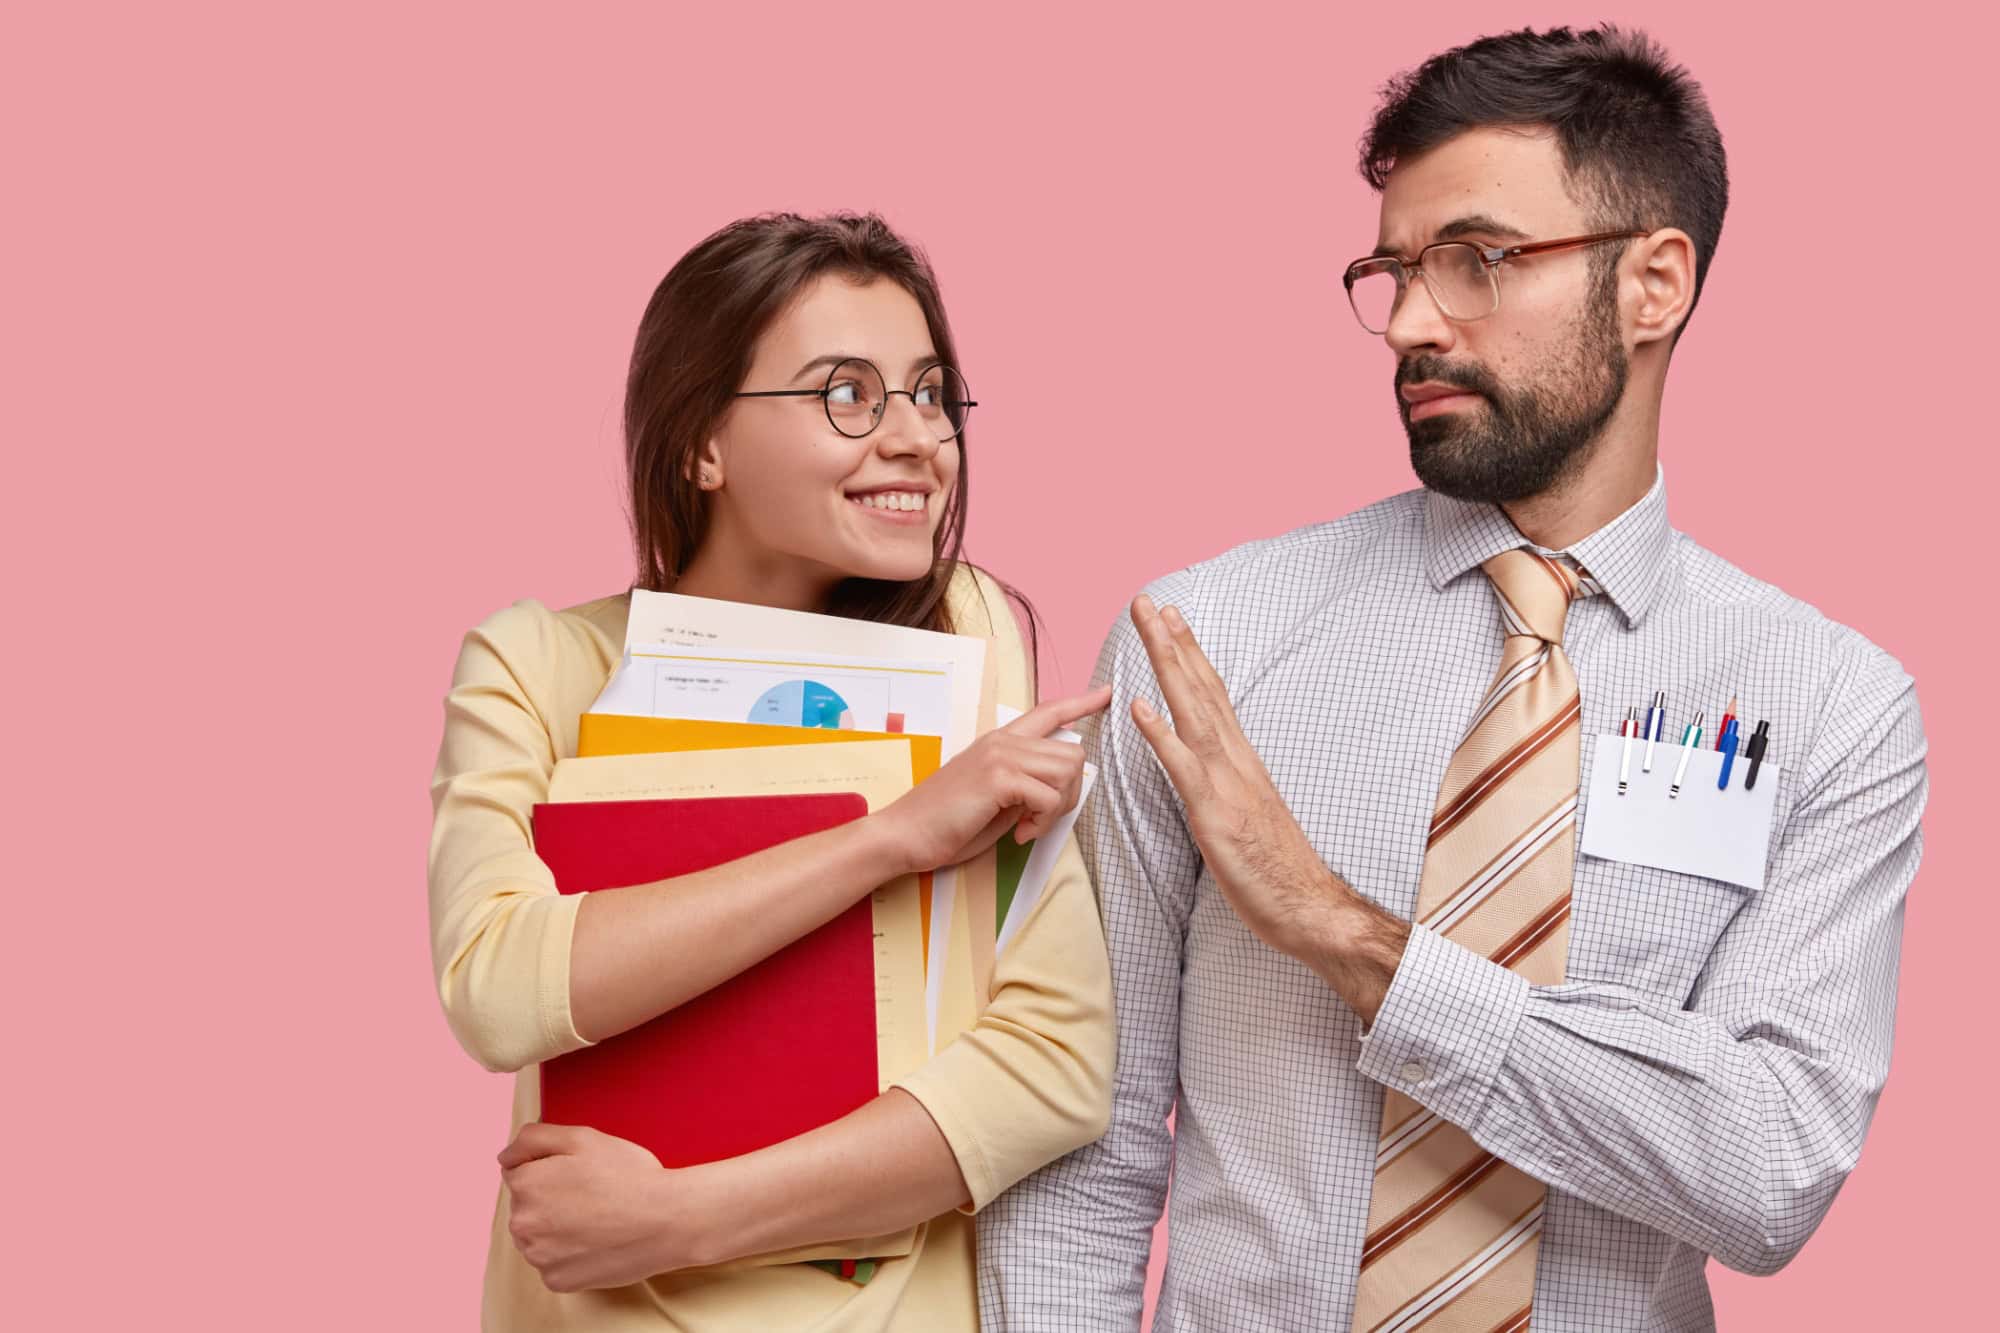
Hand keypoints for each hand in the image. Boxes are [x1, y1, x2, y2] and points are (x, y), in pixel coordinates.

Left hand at [499, 1123, 690, 1291]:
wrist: (667, 1220)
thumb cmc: (628, 1175)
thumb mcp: (582, 1137)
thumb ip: (534, 1138)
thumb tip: (505, 1157)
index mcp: (525, 1184)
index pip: (519, 1172)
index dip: (551, 1168)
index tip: (578, 1173)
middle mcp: (522, 1224)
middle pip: (527, 1206)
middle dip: (551, 1198)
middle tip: (592, 1195)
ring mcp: (539, 1256)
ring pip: (539, 1236)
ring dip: (558, 1228)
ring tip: (597, 1219)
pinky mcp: (557, 1280)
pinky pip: (554, 1263)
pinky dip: (570, 1254)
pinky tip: (596, 1241)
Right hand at [875, 685, 1111, 874]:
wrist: (905, 833)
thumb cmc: (946, 822)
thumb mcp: (993, 797)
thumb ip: (1023, 785)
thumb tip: (1056, 788)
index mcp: (1000, 741)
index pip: (1048, 711)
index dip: (1081, 702)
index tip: (1106, 693)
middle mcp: (1003, 741)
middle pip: (1072, 752)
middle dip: (1070, 792)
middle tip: (1042, 818)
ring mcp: (1000, 756)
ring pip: (1067, 770)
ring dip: (1057, 807)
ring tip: (1028, 825)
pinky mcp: (998, 778)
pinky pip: (1049, 796)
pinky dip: (1042, 822)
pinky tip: (1019, 833)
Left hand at [1125, 596, 1404, 994]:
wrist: (1310, 907)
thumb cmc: (1277, 870)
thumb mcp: (1247, 817)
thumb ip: (1225, 786)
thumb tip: (1203, 769)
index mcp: (1241, 761)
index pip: (1212, 695)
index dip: (1190, 655)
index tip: (1171, 620)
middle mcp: (1236, 760)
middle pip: (1201, 688)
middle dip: (1173, 642)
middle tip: (1150, 600)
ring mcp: (1227, 783)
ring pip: (1193, 710)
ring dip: (1168, 664)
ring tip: (1149, 625)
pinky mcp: (1216, 813)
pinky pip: (1184, 767)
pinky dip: (1161, 734)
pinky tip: (1140, 706)